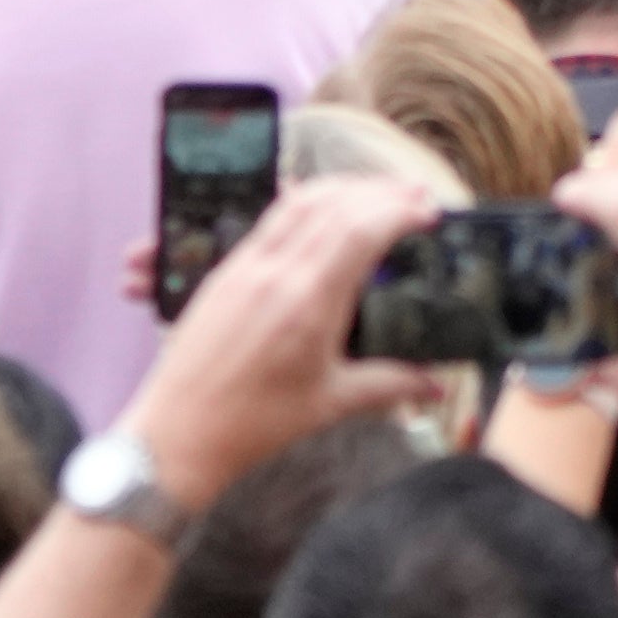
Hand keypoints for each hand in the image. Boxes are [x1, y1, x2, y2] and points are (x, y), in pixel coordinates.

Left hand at [125, 173, 439, 505]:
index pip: (359, 232)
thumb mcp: (331, 404)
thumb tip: (436, 385)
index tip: (429, 212)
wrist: (181, 429)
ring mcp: (247, 265)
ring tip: (379, 190)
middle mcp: (276, 272)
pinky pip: (271, 218)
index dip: (398, 212)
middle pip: (334, 205)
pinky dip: (305, 200)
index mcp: (307, 302)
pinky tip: (324, 203)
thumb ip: (389, 385)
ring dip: (343, 188)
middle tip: (416, 193)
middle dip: (379, 191)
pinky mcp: (227, 269)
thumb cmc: (254, 423)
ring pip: (299, 201)